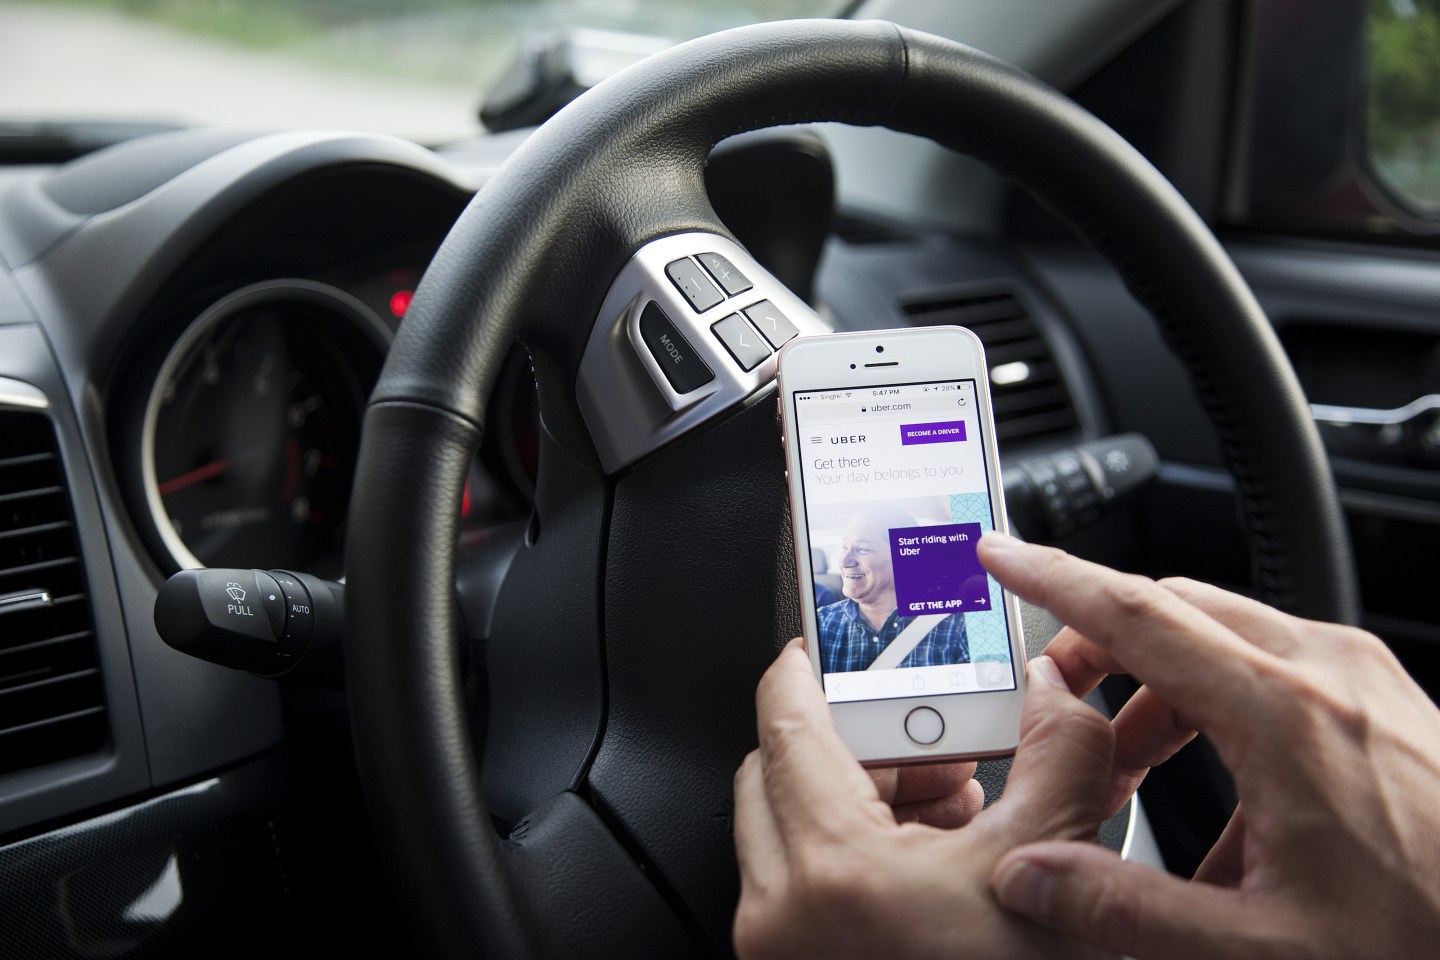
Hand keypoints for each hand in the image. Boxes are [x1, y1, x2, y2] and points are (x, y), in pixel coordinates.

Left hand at [732, 639, 1116, 959]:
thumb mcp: (1053, 863)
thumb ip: (1056, 751)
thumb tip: (1050, 690)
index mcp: (832, 868)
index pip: (785, 723)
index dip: (804, 668)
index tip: (817, 643)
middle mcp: (781, 910)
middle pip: (778, 769)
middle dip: (854, 742)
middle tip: (926, 738)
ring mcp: (778, 947)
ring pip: (783, 824)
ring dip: (853, 793)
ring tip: (943, 802)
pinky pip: (794, 878)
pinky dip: (845, 847)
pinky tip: (926, 858)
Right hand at [978, 531, 1439, 959]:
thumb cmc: (1426, 940)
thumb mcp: (1266, 951)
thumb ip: (1129, 912)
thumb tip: (1033, 880)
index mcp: (1285, 715)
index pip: (1137, 614)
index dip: (1053, 580)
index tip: (1001, 554)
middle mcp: (1326, 675)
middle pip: (1174, 611)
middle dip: (1098, 643)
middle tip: (1053, 698)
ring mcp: (1363, 682)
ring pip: (1224, 642)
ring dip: (1160, 690)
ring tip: (1133, 773)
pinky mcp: (1387, 705)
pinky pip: (1277, 677)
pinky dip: (1221, 715)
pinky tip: (1224, 819)